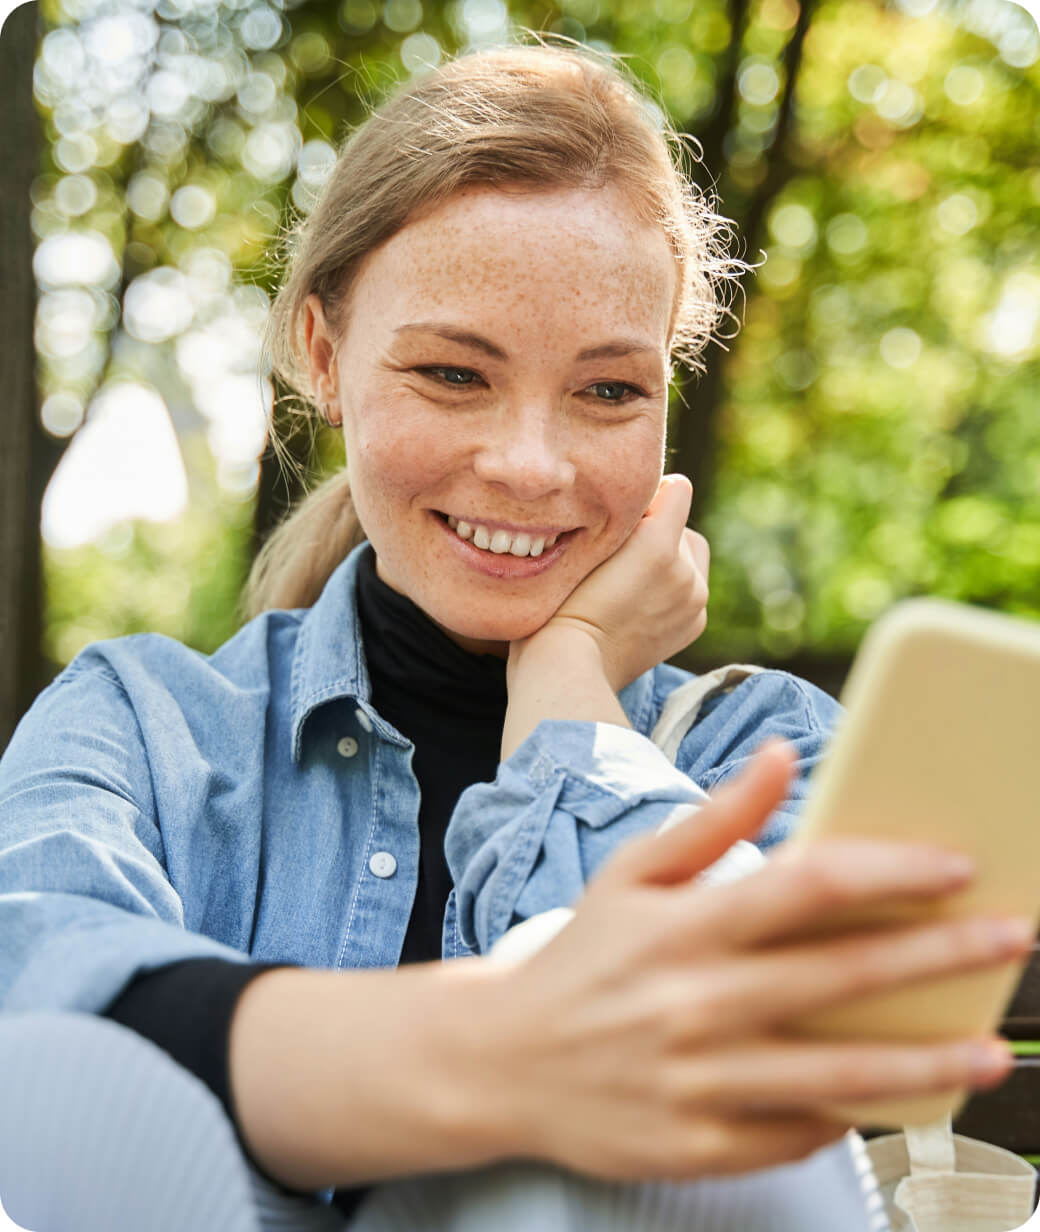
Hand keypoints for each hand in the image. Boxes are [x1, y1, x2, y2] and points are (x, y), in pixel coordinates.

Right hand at [475, 741, 1026, 1181]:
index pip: (807, 885)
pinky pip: (794, 1137)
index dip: (890, 873)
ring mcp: (697, 1083)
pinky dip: (849, 1118)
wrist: (500, 1060)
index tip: (957, 867)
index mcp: (683, 926)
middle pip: (842, 977)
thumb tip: (782, 757)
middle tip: (1013, 938)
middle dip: (941, 955)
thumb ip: (714, 820)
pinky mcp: (696, 1147)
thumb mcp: (631, 875)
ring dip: (924, 1064)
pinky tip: (894, 1101)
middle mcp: (694, 1003)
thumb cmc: (581, 954)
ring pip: (837, 1076)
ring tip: (989, 1052)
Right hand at [534, 473, 708, 691]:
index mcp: (658, 545)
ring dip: (666, 556)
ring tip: (628, 576)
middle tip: (618, 550)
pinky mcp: (695, 623)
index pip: (677, 490)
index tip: (621, 514)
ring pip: (688, 555)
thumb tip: (643, 499)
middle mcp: (686, 571)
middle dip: (657, 530)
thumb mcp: (580, 544)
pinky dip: (672, 585)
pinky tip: (639, 598)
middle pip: (681, 525)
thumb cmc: (559, 603)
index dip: (647, 498)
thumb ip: (620, 515)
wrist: (570, 665)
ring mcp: (694, 600)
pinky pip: (691, 585)